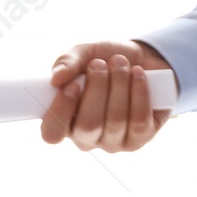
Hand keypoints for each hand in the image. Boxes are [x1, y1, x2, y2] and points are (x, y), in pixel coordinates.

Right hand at [40, 40, 172, 152]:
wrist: (144, 59)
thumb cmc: (106, 60)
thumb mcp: (84, 54)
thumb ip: (67, 62)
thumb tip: (57, 78)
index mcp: (64, 122)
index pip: (52, 133)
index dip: (61, 111)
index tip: (73, 84)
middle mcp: (86, 138)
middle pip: (87, 126)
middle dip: (96, 89)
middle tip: (100, 63)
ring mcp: (113, 142)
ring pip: (115, 121)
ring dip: (119, 84)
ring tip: (120, 62)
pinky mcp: (140, 138)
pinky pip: (139, 119)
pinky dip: (139, 91)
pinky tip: (138, 74)